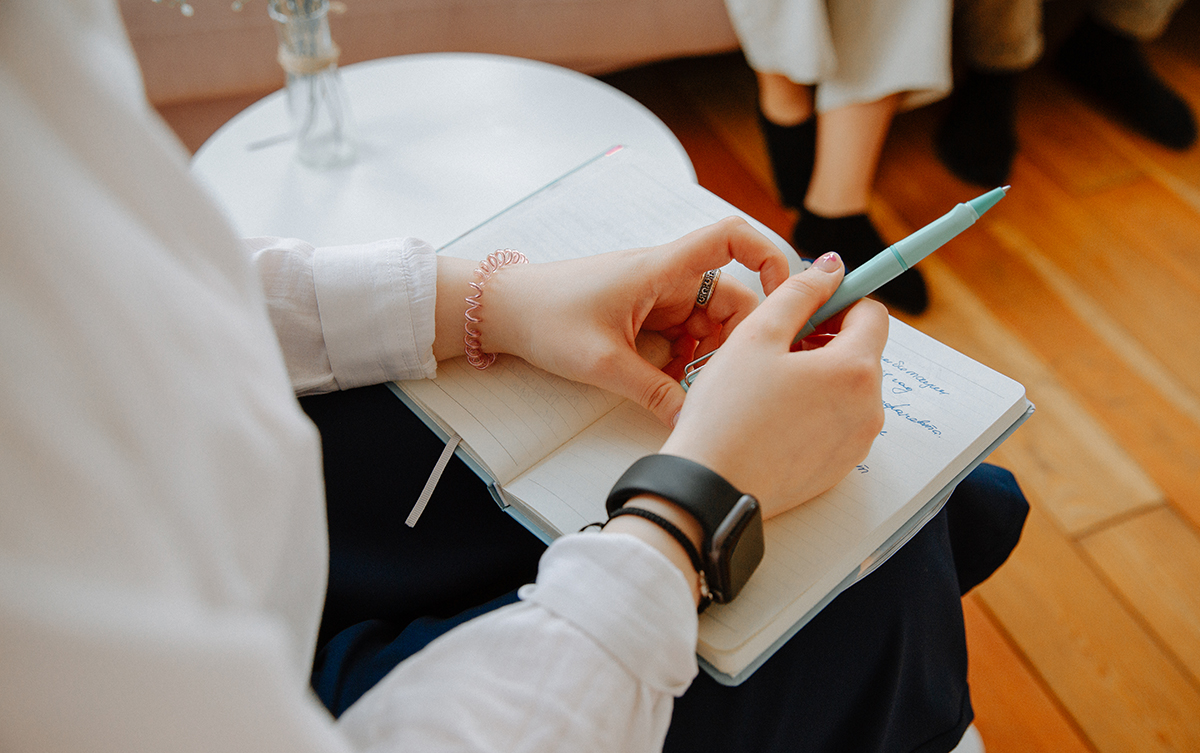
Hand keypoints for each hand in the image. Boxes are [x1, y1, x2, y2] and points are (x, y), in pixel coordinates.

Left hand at [478, 217, 790, 424]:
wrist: (502, 311)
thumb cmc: (545, 317)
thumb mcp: (603, 363)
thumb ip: (654, 392)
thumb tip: (692, 421)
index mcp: (662, 268)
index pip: (732, 238)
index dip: (769, 257)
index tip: (784, 298)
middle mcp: (667, 277)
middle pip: (731, 298)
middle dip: (735, 340)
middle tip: (723, 380)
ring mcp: (657, 297)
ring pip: (709, 324)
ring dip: (708, 356)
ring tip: (690, 388)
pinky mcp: (645, 316)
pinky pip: (684, 336)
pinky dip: (686, 361)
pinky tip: (671, 386)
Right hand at [660, 252, 887, 518]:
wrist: (711, 488)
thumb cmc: (728, 412)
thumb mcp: (757, 335)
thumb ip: (800, 292)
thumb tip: (831, 267)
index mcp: (855, 369)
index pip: (872, 314)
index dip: (838, 301)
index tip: (806, 307)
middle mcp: (869, 408)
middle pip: (862, 352)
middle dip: (826, 340)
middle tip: (776, 347)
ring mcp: (857, 442)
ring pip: (848, 388)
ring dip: (819, 375)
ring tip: (769, 384)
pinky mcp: (840, 467)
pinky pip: (837, 422)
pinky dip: (815, 410)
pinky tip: (773, 416)